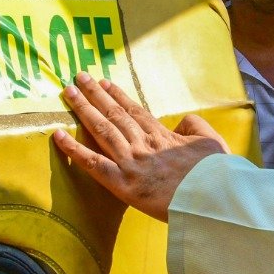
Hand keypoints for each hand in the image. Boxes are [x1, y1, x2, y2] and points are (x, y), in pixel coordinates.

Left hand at [51, 73, 226, 221]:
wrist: (213, 196)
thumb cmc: (216, 174)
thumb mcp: (211, 141)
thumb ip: (193, 126)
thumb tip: (180, 123)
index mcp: (163, 136)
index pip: (135, 111)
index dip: (117, 96)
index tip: (104, 83)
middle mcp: (142, 144)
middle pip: (114, 114)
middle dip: (94, 94)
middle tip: (78, 78)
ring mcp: (131, 162)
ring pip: (101, 130)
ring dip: (83, 109)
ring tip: (69, 92)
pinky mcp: (122, 183)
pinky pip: (93, 163)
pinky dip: (74, 148)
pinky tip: (57, 135)